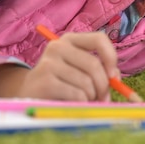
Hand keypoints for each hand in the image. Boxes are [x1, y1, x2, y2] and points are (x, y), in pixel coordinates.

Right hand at [0, 31, 118, 100]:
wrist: (28, 92)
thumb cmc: (61, 81)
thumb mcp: (79, 70)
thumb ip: (100, 70)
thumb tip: (116, 77)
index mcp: (70, 39)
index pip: (99, 39)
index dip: (111, 57)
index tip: (113, 75)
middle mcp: (58, 46)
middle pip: (94, 65)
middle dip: (103, 86)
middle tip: (103, 98)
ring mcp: (49, 62)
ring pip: (86, 82)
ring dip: (91, 97)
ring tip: (85, 101)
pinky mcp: (45, 80)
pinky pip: (76, 94)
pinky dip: (81, 103)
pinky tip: (73, 103)